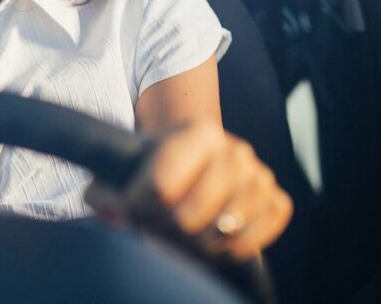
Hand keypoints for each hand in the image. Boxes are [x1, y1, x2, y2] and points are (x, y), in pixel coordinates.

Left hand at [84, 121, 292, 261]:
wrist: (193, 164)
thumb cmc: (152, 169)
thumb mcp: (123, 170)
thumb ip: (104, 191)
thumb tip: (109, 213)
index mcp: (199, 131)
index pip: (161, 187)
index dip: (137, 208)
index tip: (130, 207)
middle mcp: (235, 150)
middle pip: (189, 217)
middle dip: (163, 230)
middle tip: (154, 226)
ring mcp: (259, 176)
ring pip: (221, 233)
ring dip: (193, 245)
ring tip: (178, 234)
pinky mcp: (276, 201)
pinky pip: (253, 240)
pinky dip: (228, 250)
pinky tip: (210, 240)